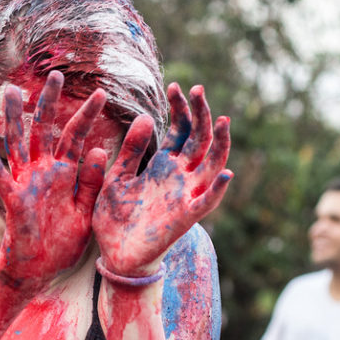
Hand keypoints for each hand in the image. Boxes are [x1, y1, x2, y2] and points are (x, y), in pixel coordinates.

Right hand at [0, 70, 106, 285]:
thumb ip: (90, 182)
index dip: (87, 115)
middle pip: (45, 130)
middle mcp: (44, 172)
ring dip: (17, 119)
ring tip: (14, 93)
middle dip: (49, 103)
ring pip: (19, 144)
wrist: (39, 271)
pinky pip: (1, 175)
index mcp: (65, 174)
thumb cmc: (62, 244)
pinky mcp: (14, 200)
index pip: (76, 136)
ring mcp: (26, 183)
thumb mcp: (86, 212)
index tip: (102, 92)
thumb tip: (96, 148)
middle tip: (56, 74)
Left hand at [94, 83, 230, 275]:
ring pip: (212, 164)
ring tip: (221, 119)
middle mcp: (179, 177)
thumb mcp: (116, 177)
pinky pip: (207, 202)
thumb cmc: (114, 217)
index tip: (176, 85)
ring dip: (220, 143)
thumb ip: (130, 151)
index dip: (181, 107)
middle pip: (200, 139)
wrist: (114, 254)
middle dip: (201, 114)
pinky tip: (225, 173)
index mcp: (162, 165)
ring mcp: (185, 195)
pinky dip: (218, 189)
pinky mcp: (185, 217)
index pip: (181, 129)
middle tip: (198, 89)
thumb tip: (144, 115)